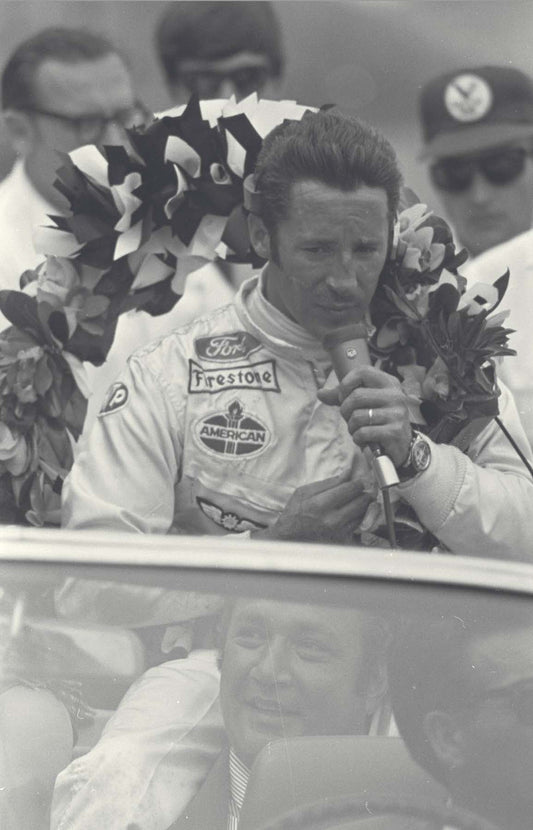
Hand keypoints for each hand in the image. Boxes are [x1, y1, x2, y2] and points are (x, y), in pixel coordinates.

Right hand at [256, 470, 372, 544]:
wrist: (289, 537)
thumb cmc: (295, 512)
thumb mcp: (304, 491)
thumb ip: (328, 482)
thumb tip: (348, 473)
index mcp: (320, 504)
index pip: (349, 489)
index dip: (358, 482)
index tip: (360, 479)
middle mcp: (332, 519)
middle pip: (360, 501)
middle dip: (363, 492)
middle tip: (361, 489)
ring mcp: (338, 531)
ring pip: (362, 513)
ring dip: (364, 504)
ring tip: (357, 499)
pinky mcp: (342, 539)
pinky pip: (359, 524)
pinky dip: (359, 515)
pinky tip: (352, 511)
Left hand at [317, 366, 411, 467]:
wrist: (401, 445)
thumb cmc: (378, 420)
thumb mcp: (363, 404)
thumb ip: (343, 397)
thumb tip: (320, 393)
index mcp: (388, 383)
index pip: (362, 371)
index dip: (346, 383)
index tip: (344, 396)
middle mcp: (395, 395)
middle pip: (356, 396)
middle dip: (345, 410)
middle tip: (350, 418)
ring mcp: (396, 413)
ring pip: (358, 416)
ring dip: (351, 427)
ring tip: (359, 430)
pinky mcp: (394, 431)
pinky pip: (363, 432)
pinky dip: (358, 438)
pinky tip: (365, 440)